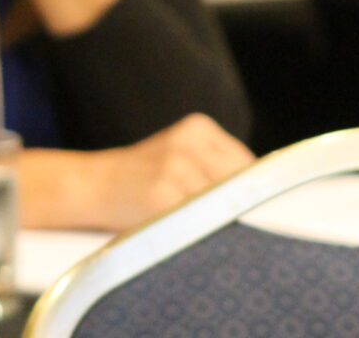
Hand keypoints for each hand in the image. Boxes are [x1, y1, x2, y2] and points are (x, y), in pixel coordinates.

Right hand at [83, 114, 254, 229]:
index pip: (247, 164)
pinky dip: (200, 231)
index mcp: (198, 127)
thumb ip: (217, 167)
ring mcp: (174, 167)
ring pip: (221, 204)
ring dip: (220, 220)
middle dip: (239, 205)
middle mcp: (188, 142)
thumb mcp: (180, 154)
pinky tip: (185, 231)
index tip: (252, 209)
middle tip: (227, 222)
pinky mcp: (161, 195)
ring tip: (198, 225)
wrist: (91, 185)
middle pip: (239, 183)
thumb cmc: (144, 177)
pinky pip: (197, 220)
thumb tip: (267, 195)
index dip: (252, 191)